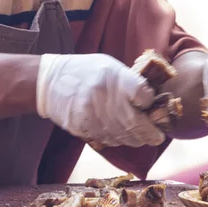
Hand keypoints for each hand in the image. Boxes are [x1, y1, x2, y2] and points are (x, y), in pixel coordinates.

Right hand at [36, 54, 165, 147]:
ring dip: (136, 139)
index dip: (150, 102)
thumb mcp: (109, 66)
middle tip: (158, 137)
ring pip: (122, 135)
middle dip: (150, 133)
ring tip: (143, 138)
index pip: (142, 95)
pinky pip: (107, 139)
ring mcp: (91, 114)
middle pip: (134, 122)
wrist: (49, 83)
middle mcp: (102, 95)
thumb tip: (151, 102)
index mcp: (112, 76)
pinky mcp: (82, 127)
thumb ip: (129, 82)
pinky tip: (121, 136)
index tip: (151, 104)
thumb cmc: (85, 72)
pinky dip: (118, 140)